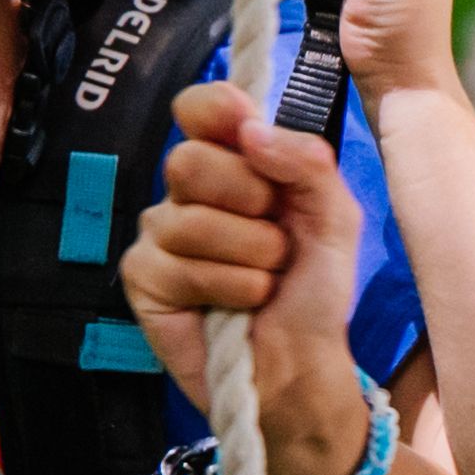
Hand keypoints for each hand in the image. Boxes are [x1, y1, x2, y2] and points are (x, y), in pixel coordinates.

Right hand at [125, 79, 388, 474]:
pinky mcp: (142, 280)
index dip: (216, 109)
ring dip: (249, 257)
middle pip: (188, 160)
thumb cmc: (315, 291)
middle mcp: (188, 194)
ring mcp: (158, 235)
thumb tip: (250, 128)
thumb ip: (306, 162)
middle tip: (278, 240)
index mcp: (233, 165)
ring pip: (188, 219)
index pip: (199, 108)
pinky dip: (227, 289)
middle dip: (250, 203)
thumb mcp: (333, 216)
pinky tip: (237, 308)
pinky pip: (177, 266)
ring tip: (265, 283)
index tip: (247, 131)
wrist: (304, 366)